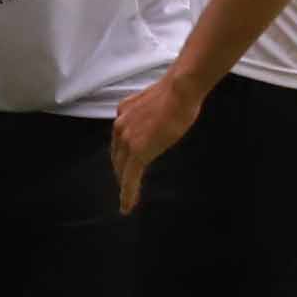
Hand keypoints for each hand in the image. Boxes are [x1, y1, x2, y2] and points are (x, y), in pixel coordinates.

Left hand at [109, 72, 207, 214]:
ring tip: (126, 199)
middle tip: (124, 185)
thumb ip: (151, 115)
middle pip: (117, 155)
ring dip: (124, 184)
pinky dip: (127, 193)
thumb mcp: (157, 103)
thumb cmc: (178, 93)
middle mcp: (120, 125)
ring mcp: (127, 139)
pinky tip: (127, 206)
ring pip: (121, 168)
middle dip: (120, 171)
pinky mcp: (137, 152)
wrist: (180, 91)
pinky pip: (130, 178)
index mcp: (124, 112)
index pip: (119, 139)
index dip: (121, 154)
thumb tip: (158, 121)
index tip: (122, 164)